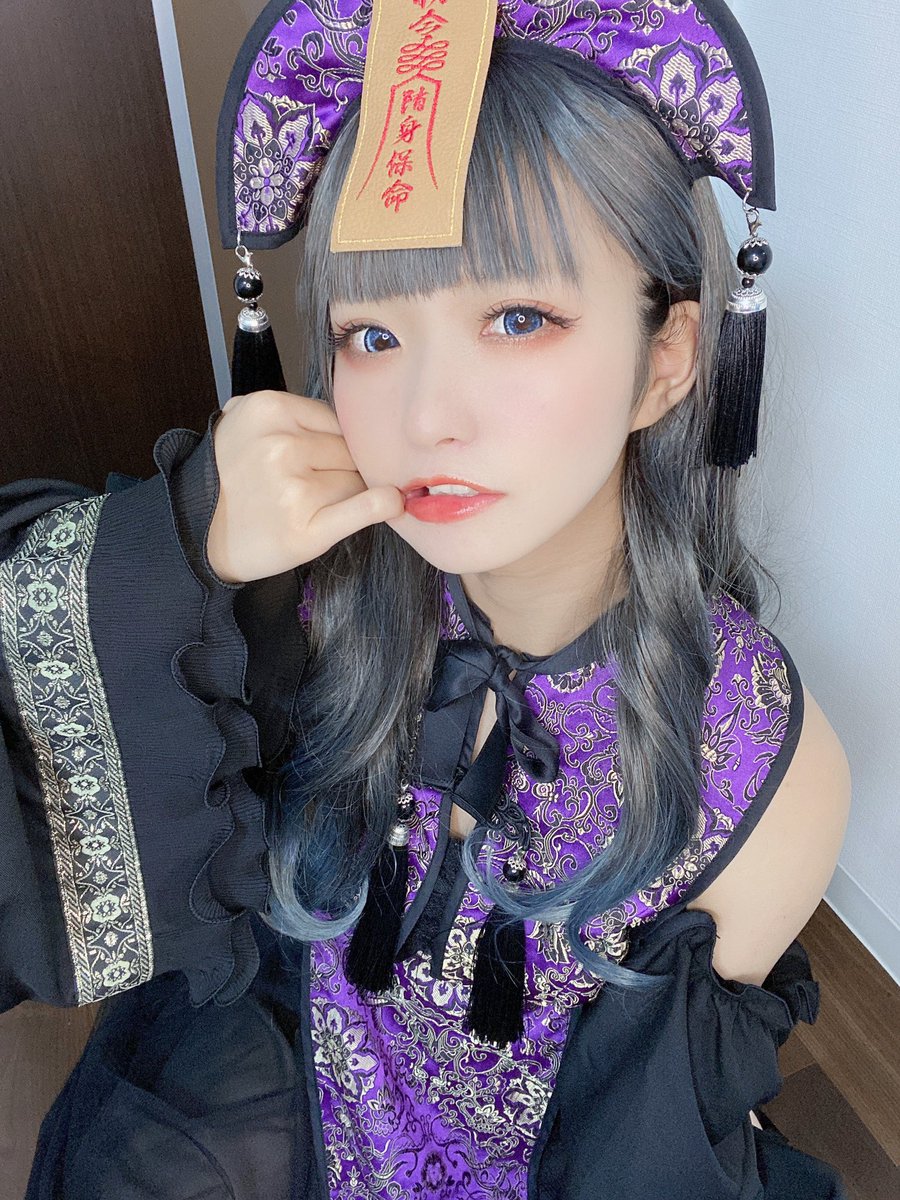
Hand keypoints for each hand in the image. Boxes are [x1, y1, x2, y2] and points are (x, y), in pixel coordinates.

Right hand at [206, 390, 403, 583]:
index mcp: (268, 409)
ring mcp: (294, 488)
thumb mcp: (252, 426)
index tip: (326, 459)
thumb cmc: (236, 480)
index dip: (339, 443)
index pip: (338, 421)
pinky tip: (394, 503)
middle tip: (319, 485)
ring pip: (358, 479)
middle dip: (345, 467)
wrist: (201, 534)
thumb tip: (364, 417)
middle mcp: (280, 445)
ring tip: (317, 503)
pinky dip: (385, 505)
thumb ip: (298, 415)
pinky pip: (366, 508)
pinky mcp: (307, 529)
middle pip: (350, 450)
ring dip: (351, 492)